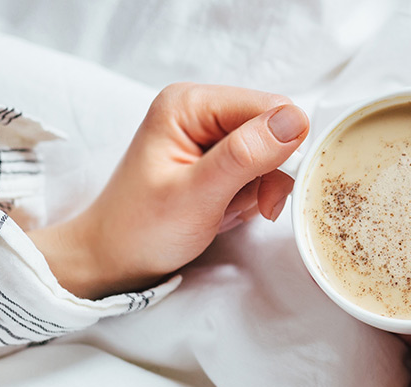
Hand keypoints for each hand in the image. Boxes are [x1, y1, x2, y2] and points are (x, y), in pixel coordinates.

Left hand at [30, 83, 309, 298]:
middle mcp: (200, 109)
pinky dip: (252, 195)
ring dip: (261, 189)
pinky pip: (258, 169)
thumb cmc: (141, 229)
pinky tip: (225, 210)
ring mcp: (208, 132)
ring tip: (227, 210)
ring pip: (271, 152)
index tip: (269, 191)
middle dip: (270, 173)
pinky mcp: (215, 155)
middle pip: (274, 128)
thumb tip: (296, 119)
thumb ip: (246, 154)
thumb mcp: (197, 195)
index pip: (270, 106)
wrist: (114, 258)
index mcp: (190, 104)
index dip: (283, 148)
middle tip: (250, 207)